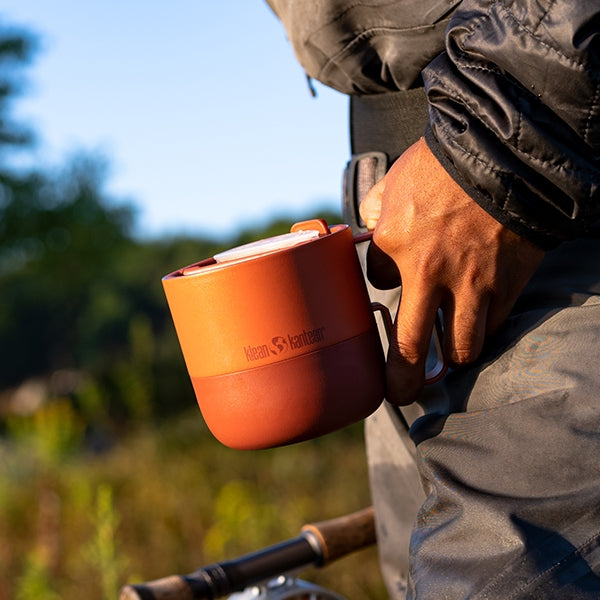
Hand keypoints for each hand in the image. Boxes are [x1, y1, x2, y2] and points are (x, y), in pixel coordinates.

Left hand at [360, 138, 544, 404]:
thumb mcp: (398, 178)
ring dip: (453, 354)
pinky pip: (493, 324)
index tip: (393, 276)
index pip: (376, 279)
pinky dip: (485, 327)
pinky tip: (480, 319)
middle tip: (399, 393)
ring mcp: (471, 285)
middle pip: (409, 346)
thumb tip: (370, 224)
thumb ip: (377, 207)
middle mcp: (429, 274)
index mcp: (394, 243)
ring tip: (450, 354)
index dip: (385, 278)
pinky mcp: (507, 285)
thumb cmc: (447, 162)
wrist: (510, 153)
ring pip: (461, 348)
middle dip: (402, 378)